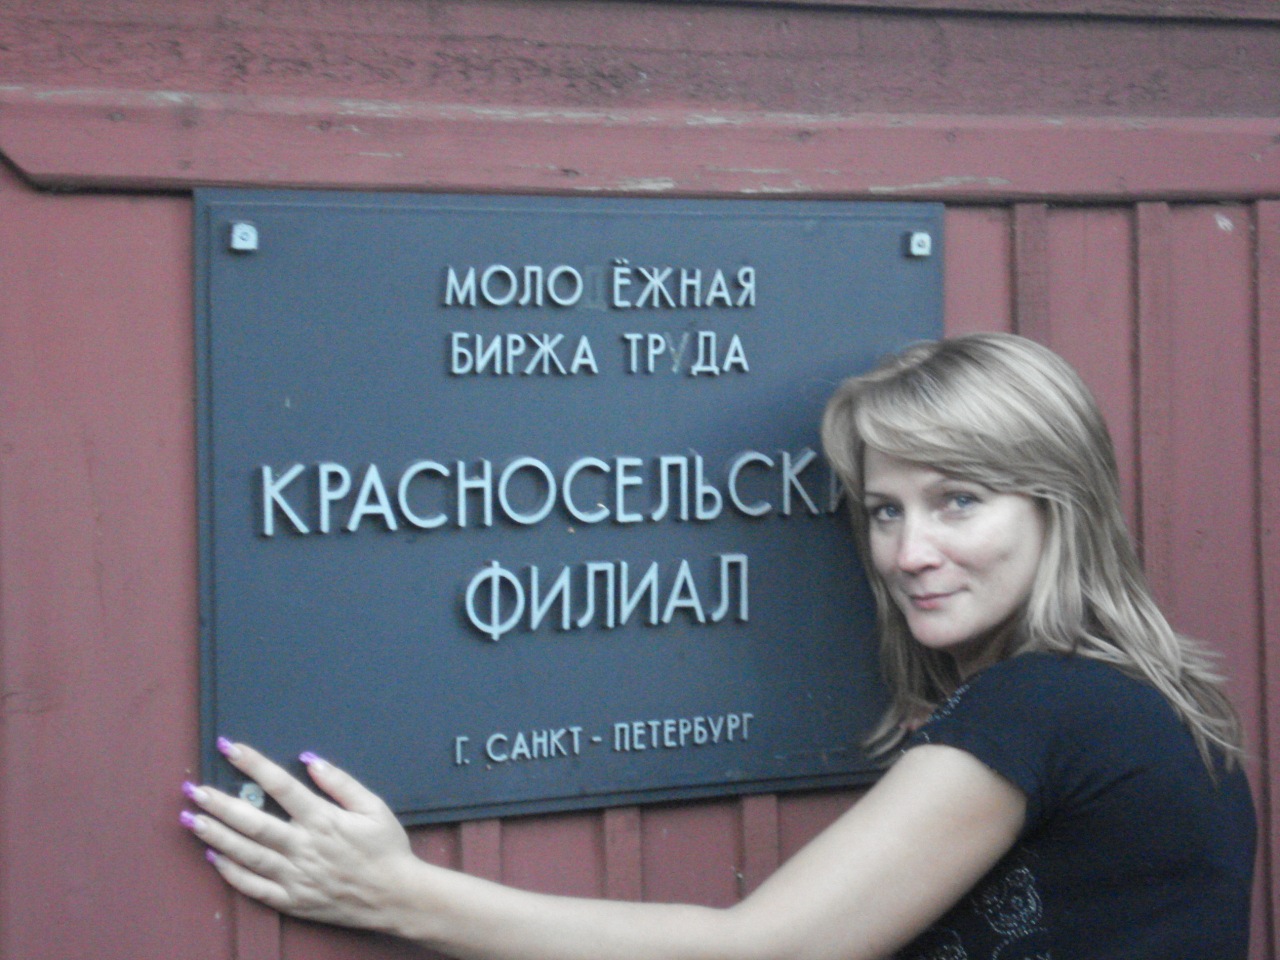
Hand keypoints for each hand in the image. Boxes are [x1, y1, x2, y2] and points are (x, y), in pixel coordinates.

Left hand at [180, 740, 416, 930]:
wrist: (396, 896)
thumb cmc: (386, 848)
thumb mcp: (373, 807)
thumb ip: (341, 782)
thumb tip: (310, 760)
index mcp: (323, 820)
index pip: (281, 785)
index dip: (253, 764)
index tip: (231, 748)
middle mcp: (304, 847)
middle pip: (254, 822)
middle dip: (220, 804)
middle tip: (194, 789)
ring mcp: (295, 876)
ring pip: (247, 854)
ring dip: (217, 835)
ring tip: (192, 819)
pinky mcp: (292, 901)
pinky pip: (254, 887)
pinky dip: (231, 873)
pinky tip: (214, 857)